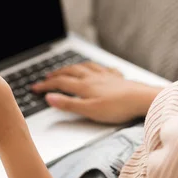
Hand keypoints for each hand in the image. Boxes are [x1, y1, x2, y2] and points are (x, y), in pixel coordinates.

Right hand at [31, 62, 163, 123]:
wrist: (141, 99)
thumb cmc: (117, 108)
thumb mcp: (89, 110)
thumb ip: (68, 104)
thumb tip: (49, 98)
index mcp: (84, 86)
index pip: (60, 83)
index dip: (46, 85)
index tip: (35, 88)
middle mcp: (93, 78)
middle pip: (70, 72)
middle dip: (57, 73)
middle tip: (47, 76)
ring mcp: (105, 76)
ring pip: (85, 67)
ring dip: (73, 67)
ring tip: (68, 68)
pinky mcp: (117, 78)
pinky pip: (103, 68)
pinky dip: (95, 67)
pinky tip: (98, 70)